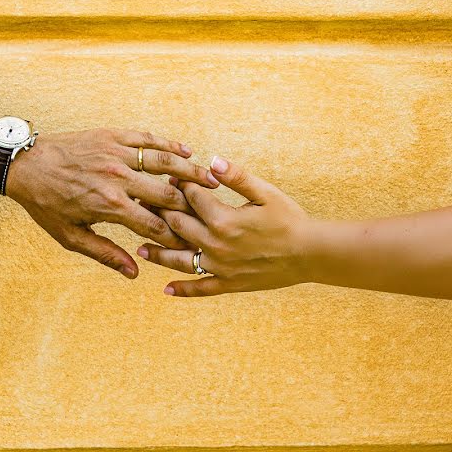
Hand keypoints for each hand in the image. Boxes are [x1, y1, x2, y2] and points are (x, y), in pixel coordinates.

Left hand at [6, 128, 218, 277]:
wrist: (26, 165)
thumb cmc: (47, 204)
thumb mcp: (70, 236)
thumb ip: (105, 254)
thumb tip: (135, 273)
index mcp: (109, 206)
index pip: (155, 226)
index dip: (178, 237)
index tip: (195, 243)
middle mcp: (117, 178)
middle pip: (167, 193)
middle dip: (193, 205)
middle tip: (214, 211)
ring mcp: (115, 153)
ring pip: (164, 161)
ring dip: (191, 170)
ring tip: (213, 178)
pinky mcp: (112, 135)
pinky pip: (147, 138)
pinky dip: (169, 144)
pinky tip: (187, 150)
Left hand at [138, 156, 312, 295]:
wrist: (311, 254)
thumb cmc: (290, 219)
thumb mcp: (265, 192)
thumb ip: (237, 177)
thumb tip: (212, 161)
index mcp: (223, 219)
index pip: (191, 198)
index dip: (178, 185)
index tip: (168, 177)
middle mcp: (215, 245)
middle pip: (177, 226)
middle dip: (159, 212)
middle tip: (143, 204)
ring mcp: (220, 267)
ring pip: (180, 260)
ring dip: (159, 254)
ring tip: (140, 249)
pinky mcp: (229, 283)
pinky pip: (201, 289)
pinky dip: (183, 290)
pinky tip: (166, 290)